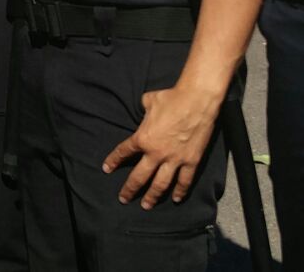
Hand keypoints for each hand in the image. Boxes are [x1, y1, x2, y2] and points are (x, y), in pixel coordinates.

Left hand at [101, 85, 221, 208]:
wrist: (196, 100)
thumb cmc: (171, 98)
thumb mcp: (149, 101)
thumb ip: (143, 109)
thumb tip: (143, 109)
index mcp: (143, 138)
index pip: (123, 152)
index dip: (113, 161)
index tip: (107, 169)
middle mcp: (156, 153)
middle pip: (139, 177)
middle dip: (129, 190)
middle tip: (123, 199)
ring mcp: (174, 159)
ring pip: (160, 185)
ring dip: (152, 197)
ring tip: (146, 205)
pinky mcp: (191, 161)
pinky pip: (184, 181)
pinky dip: (180, 191)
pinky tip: (177, 199)